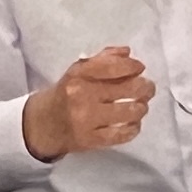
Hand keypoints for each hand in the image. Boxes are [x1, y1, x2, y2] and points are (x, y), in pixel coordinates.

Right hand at [24, 47, 153, 160]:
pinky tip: (134, 124)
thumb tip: (127, 52)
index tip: (140, 68)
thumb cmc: (66, 94)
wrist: (42, 124)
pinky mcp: (91, 140)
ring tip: (141, 105)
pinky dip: (133, 128)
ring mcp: (87, 119)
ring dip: (141, 108)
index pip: (113, 67)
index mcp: (79, 75)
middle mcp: (82, 95)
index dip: (133, 66)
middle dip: (145, 87)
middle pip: (128, 89)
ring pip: (129, 112)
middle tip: (148, 88)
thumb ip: (102, 59)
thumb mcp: (77, 71)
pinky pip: (122, 135)